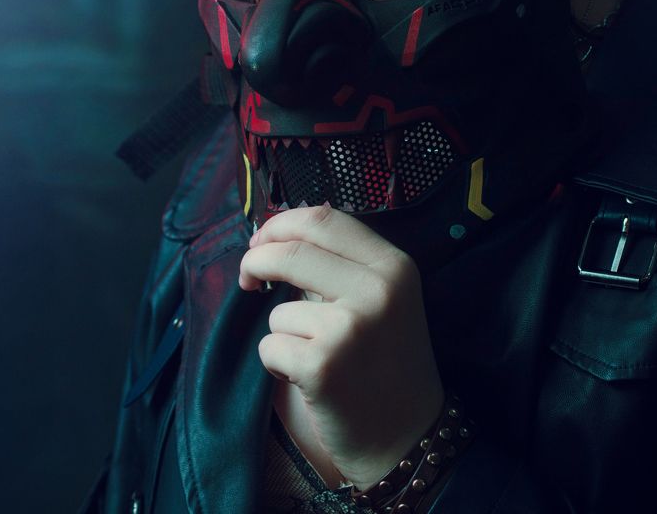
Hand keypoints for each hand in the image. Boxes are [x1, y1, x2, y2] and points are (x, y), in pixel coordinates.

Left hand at [239, 203, 444, 488]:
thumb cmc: (386, 362)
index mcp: (393, 266)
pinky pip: (271, 346)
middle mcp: (376, 290)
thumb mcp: (384, 298)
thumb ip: (341, 263)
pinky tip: (309, 379)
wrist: (408, 438)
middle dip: (256, 260)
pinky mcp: (322, 366)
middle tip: (248, 277)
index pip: (323, 219)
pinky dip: (278, 364)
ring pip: (278, 310)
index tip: (261, 240)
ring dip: (281, 333)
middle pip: (292, 252)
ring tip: (316, 357)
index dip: (281, 224)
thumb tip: (273, 236)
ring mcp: (349, 327)